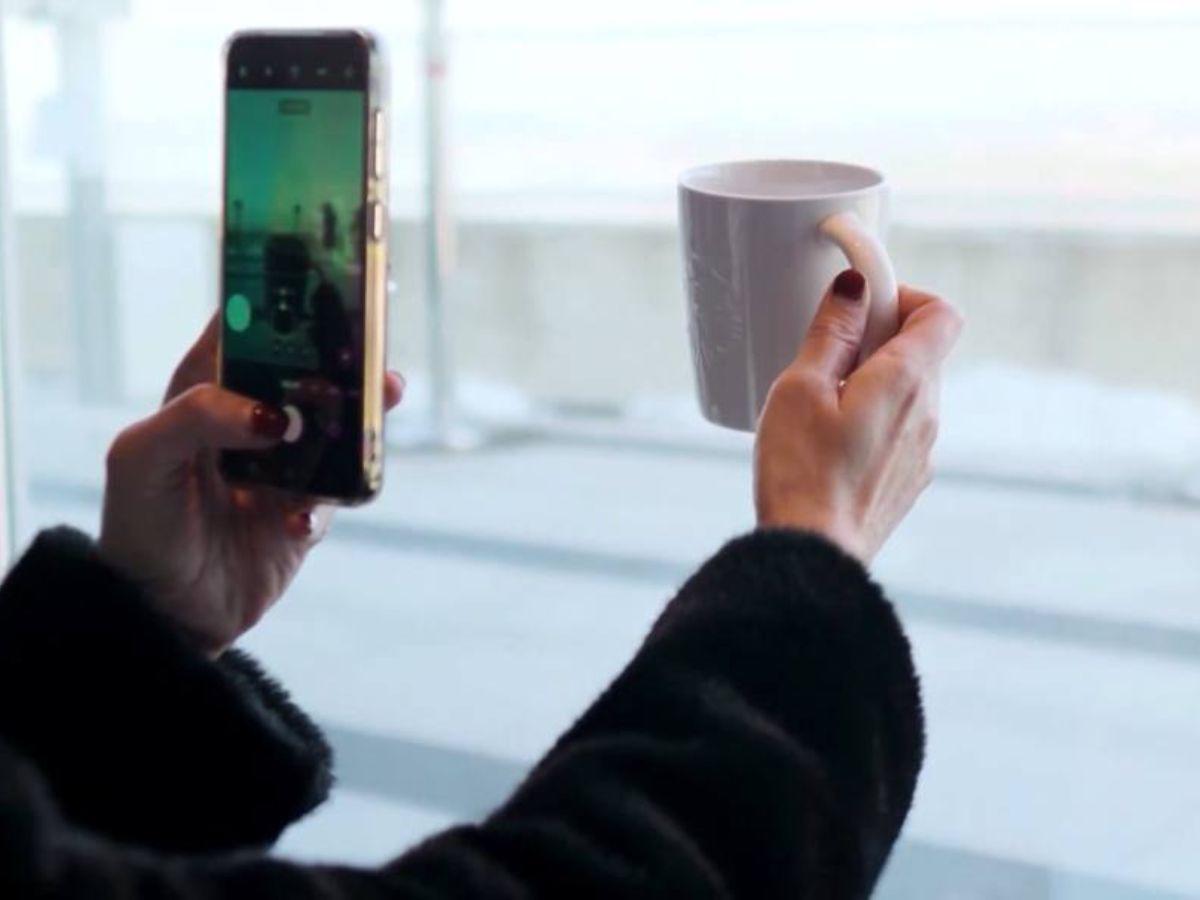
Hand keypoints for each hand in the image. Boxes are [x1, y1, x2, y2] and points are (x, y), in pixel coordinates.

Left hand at [99, 317, 404, 655]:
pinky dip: (333, 500)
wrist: (167, 617)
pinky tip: (299, 520)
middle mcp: (248, 421)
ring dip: (362, 413)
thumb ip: (198, 417)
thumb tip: (276, 415)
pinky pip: (339, 492)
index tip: (321, 280)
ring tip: (384, 397)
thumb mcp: (142, 459)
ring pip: (338, 423)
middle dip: (342, 355)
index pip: (245, 329)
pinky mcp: (306, 510)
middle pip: (307, 370)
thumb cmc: (140, 528)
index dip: (279, 300)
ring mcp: (283, 466)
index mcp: (203, 392)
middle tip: (371, 343)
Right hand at [755, 270, 962, 562]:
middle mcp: (929, 414)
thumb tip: (854, 287)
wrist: (814, 557)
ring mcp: (923, 453)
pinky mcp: (908, 482)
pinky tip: (828, 444)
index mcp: (907, 381)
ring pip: (910, 394)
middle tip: (826, 354)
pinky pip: (900, 432)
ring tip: (820, 405)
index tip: (862, 304)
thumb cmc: (801, 471)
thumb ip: (831, 333)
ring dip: (874, 383)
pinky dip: (874, 421)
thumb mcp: (800, 388)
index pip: (941, 313)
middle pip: (922, 352)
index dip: (905, 295)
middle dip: (879, 339)